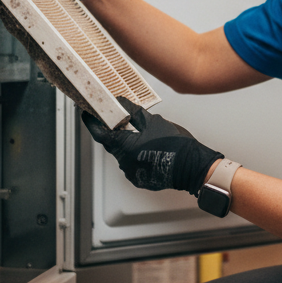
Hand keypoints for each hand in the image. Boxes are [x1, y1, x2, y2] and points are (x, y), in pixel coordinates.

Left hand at [82, 97, 222, 194]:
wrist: (193, 166)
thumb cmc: (176, 145)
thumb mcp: (153, 121)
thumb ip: (133, 112)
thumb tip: (121, 102)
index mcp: (125, 147)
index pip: (100, 133)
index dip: (92, 122)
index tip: (87, 114)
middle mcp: (125, 163)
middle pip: (113, 144)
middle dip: (116, 132)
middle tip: (121, 120)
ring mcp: (133, 173)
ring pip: (124, 154)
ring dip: (128, 144)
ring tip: (142, 135)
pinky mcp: (141, 180)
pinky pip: (134, 164)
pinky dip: (137, 155)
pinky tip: (149, 149)